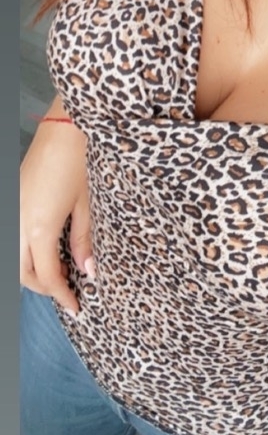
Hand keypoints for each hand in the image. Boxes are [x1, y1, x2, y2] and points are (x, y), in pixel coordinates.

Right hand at [20, 97, 93, 313]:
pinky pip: (14, 237)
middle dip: (44, 287)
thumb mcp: (88, 204)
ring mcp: (13, 210)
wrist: (63, 126)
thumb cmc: (80, 161)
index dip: (62, 296)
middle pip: (23, 273)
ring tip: (59, 272)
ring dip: (32, 271)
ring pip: (14, 257)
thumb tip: (88, 272)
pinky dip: (26, 251)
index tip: (76, 308)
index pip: (47, 277)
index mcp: (40, 227)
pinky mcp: (13, 198)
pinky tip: (47, 248)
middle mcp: (19, 222)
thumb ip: (84, 241)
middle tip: (67, 291)